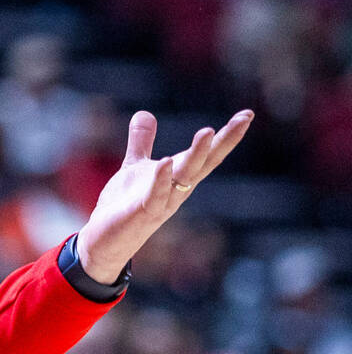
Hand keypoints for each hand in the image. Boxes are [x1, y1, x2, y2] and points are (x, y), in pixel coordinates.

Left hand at [76, 109, 253, 283]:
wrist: (106, 241)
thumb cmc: (125, 205)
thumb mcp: (135, 167)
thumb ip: (142, 142)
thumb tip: (145, 113)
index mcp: (179, 178)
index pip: (207, 155)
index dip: (227, 136)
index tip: (248, 114)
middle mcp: (178, 190)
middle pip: (205, 163)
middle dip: (223, 141)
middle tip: (244, 118)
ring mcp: (162, 203)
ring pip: (185, 177)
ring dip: (197, 155)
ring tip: (208, 131)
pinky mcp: (142, 214)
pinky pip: (156, 195)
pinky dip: (162, 179)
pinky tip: (166, 161)